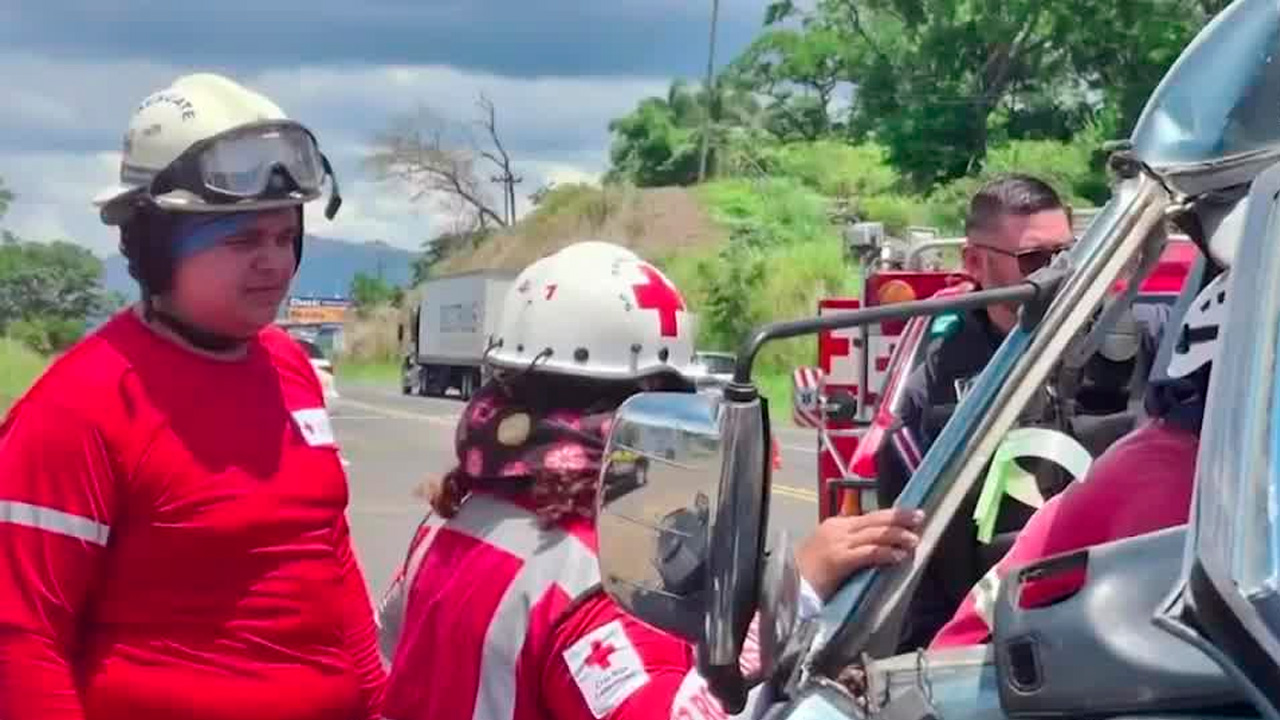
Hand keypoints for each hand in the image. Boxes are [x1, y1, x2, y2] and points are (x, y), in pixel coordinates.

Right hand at [795, 509, 924, 600]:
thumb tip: (875, 547)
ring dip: (896, 536)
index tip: (909, 515)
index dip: (891, 516)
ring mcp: (837, 543)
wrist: (786, 584)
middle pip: (874, 519)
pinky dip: (885, 553)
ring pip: (874, 534)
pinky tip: (898, 556)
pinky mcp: (838, 559)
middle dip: (899, 517)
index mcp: (836, 525)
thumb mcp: (828, 551)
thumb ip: (850, 546)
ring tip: (914, 539)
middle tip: (919, 517)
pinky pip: (867, 553)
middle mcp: (837, 529)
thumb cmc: (807, 572)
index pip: (869, 517)